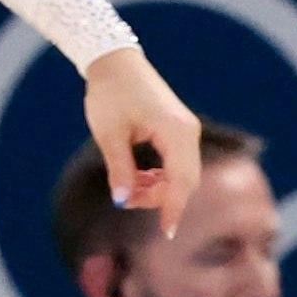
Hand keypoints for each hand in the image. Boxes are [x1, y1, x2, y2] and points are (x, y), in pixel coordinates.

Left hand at [81, 45, 201, 236]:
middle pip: (185, 181)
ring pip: (181, 174)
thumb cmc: (109, 93)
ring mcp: (185, 131)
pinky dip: (158, 175)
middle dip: (158, 197)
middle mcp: (187, 133)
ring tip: (127, 185)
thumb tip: (123, 201)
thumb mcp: (109, 134)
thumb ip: (120, 169)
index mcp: (176, 132)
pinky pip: (176, 163)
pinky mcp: (178, 131)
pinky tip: (136, 176)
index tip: (167, 232)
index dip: (174, 207)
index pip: (182, 180)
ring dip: (157, 187)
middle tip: (125, 200)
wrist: (114, 63)